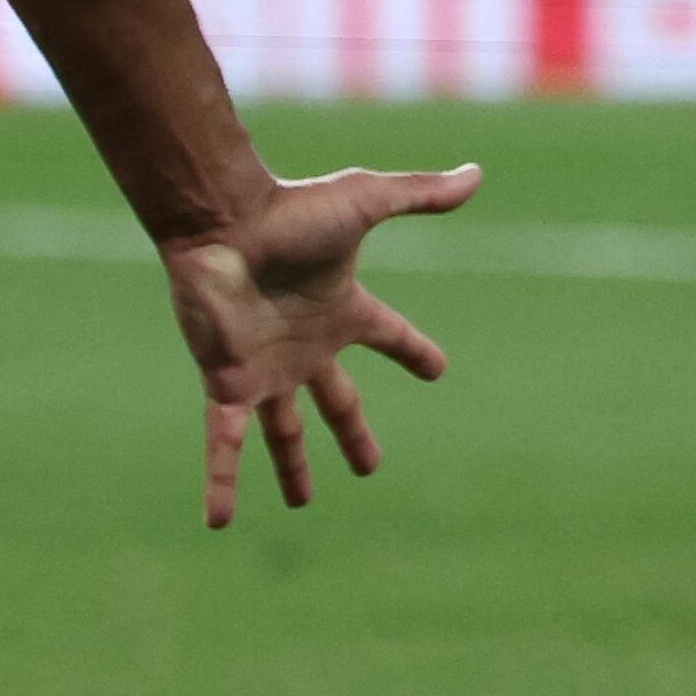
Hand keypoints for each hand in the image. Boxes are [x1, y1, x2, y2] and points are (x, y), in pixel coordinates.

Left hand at [160, 163, 480, 528]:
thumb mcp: (366, 201)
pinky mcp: (228, 383)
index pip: (386, 336)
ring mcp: (264, 368)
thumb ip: (420, 194)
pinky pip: (226, 443)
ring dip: (291, 467)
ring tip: (301, 502)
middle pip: (336, 401)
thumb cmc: (289, 211)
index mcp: (338, 308)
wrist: (221, 220)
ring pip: (283, 432)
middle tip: (369, 467)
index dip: (411, 351)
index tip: (436, 369)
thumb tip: (477, 173)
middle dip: (352, 432)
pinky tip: (218, 522)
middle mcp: (302, 345)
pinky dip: (223, 481)